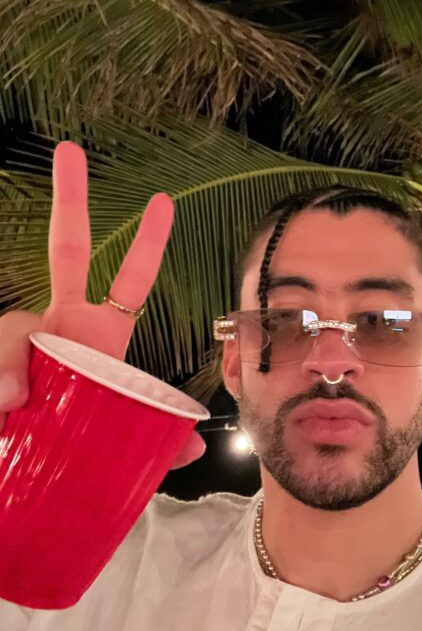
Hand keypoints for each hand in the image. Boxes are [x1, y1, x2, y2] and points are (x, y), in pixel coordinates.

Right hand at [0, 141, 205, 466]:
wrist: (21, 479)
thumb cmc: (75, 452)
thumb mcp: (123, 444)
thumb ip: (158, 440)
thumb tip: (194, 444)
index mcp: (100, 336)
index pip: (128, 280)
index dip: (147, 243)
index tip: (163, 202)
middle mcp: (62, 326)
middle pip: (67, 251)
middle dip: (70, 200)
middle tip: (71, 150)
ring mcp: (24, 343)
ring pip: (12, 326)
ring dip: (9, 365)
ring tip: (16, 404)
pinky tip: (6, 403)